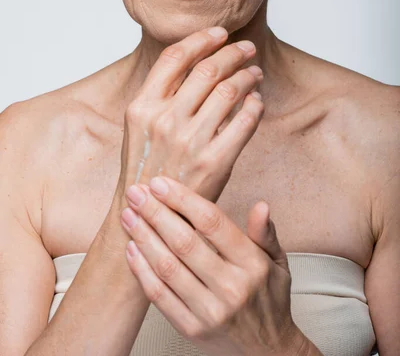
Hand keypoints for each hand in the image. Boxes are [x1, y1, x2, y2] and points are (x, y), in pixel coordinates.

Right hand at [115, 27, 263, 204]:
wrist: (149, 215)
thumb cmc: (147, 166)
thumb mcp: (139, 125)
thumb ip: (161, 94)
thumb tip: (198, 59)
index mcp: (142, 106)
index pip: (175, 57)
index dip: (201, 39)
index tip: (220, 33)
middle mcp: (164, 120)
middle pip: (207, 69)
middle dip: (233, 53)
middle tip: (247, 49)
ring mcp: (189, 141)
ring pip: (230, 91)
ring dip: (248, 76)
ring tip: (255, 74)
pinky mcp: (214, 162)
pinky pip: (245, 121)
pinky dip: (255, 105)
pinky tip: (256, 102)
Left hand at [120, 177, 303, 355]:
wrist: (267, 352)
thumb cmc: (269, 299)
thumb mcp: (277, 263)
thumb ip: (265, 233)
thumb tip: (260, 206)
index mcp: (252, 265)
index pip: (213, 223)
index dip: (183, 199)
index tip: (161, 183)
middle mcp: (231, 288)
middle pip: (184, 242)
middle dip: (155, 213)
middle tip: (136, 192)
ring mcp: (210, 312)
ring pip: (168, 267)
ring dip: (144, 237)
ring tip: (128, 215)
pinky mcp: (191, 330)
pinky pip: (160, 297)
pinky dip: (142, 271)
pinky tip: (132, 249)